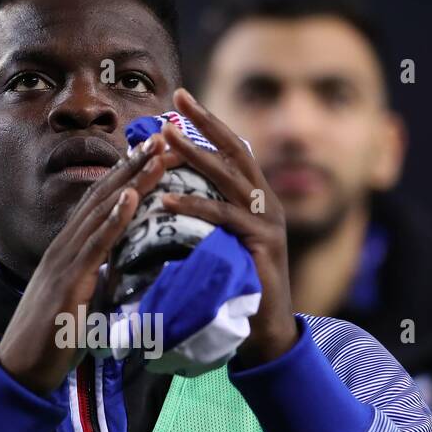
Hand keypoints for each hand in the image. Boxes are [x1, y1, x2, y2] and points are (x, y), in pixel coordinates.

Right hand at [0, 136, 169, 392]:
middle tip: (165, 136)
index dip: (129, 174)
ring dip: (132, 180)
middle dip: (136, 164)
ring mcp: (64, 260)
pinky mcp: (67, 281)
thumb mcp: (86, 302)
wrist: (22, 369)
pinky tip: (130, 198)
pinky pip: (94, 245)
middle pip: (104, 194)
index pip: (103, 202)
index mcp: (70, 249)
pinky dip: (112, 219)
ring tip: (158, 154)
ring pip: (102, 211)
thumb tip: (132, 272)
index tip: (156, 151)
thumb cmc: (55, 341)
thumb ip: (105, 281)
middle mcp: (65, 246)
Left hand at [156, 88, 298, 364]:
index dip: (207, 123)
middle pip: (234, 150)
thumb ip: (205, 216)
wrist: (265, 332)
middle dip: (204, 122)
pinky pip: (222, 219)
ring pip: (227, 178)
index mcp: (254, 197)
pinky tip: (165, 200)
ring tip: (164, 140)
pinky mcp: (262, 244)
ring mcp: (267, 221)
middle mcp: (265, 202)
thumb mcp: (219, 242)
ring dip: (194, 155)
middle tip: (176, 100)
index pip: (231, 149)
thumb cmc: (236, 286)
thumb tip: (166, 191)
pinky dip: (193, 207)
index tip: (179, 98)